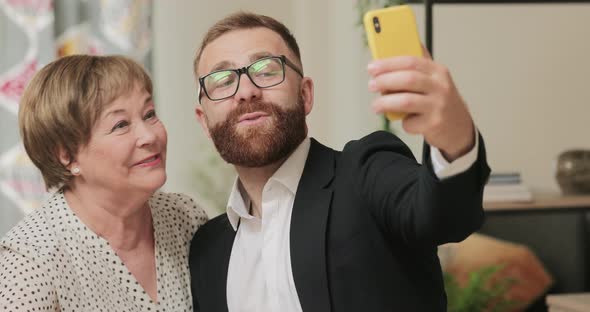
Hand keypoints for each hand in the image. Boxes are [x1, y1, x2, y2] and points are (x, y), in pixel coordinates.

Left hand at [367, 46, 474, 160]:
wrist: (459, 127)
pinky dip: (403, 122)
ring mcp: (438, 106)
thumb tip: (398, 43)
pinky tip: (404, 120)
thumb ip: (418, 64)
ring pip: (406, 101)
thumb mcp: (434, 78)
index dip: (388, 63)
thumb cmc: (440, 99)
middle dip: (385, 81)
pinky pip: (410, 122)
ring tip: (376, 106)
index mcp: (437, 71)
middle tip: (371, 85)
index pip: (411, 61)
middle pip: (408, 79)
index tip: (372, 67)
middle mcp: (440, 86)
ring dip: (386, 103)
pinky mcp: (434, 124)